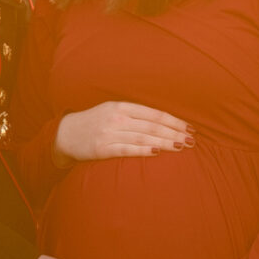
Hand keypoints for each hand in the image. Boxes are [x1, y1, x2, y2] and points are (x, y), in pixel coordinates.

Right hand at [53, 101, 194, 166]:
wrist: (65, 134)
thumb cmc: (95, 123)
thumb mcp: (113, 111)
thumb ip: (135, 115)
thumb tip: (164, 122)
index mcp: (122, 106)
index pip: (155, 113)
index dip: (174, 121)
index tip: (190, 129)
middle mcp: (117, 117)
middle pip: (152, 125)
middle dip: (175, 133)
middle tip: (192, 141)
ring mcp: (109, 133)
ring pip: (143, 136)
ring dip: (165, 142)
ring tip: (182, 147)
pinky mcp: (102, 149)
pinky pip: (126, 149)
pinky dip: (143, 149)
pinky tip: (158, 151)